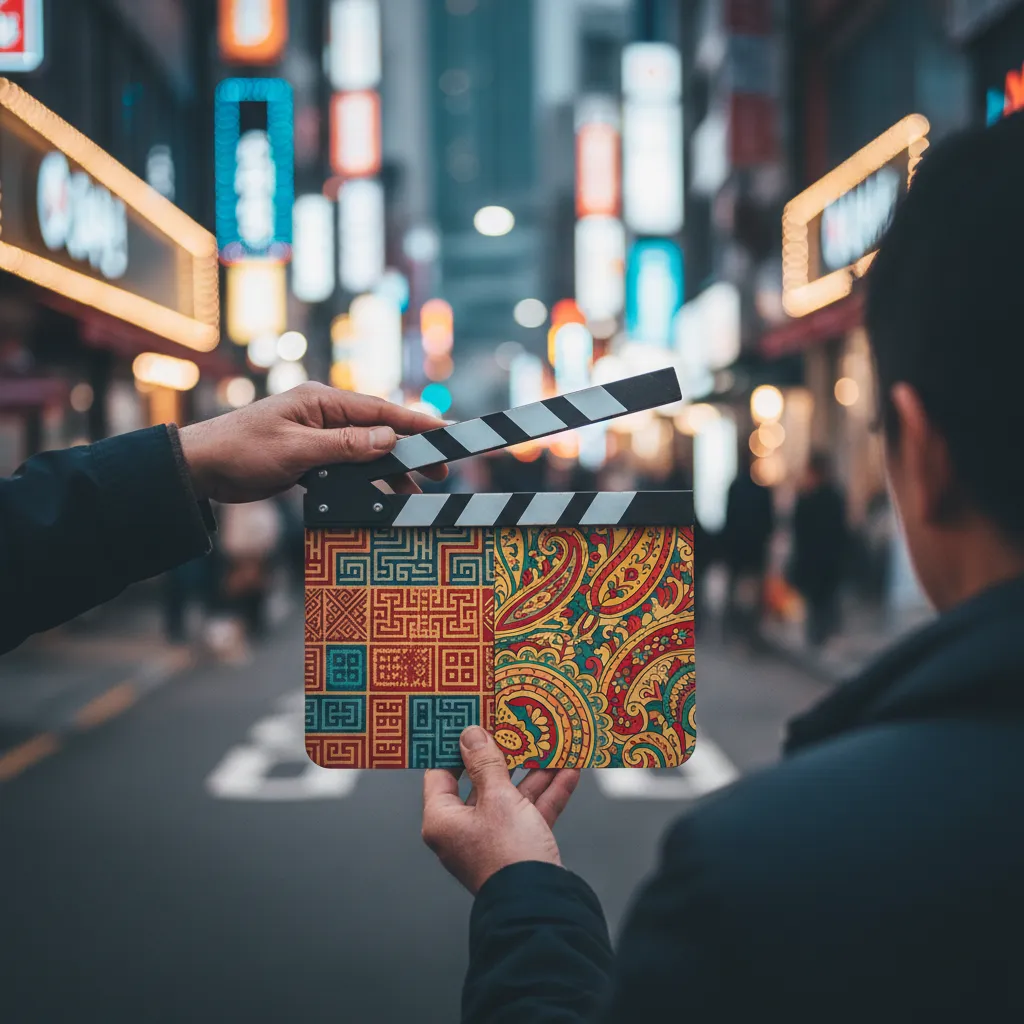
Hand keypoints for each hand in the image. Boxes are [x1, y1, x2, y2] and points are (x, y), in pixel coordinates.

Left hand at [178, 382, 447, 502]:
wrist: (200, 468)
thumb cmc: (241, 450)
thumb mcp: (296, 450)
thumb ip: (345, 445)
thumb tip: (389, 439)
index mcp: (321, 401)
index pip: (379, 410)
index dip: (415, 421)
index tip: (446, 432)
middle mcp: (323, 415)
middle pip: (379, 430)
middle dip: (411, 450)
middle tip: (441, 470)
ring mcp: (317, 436)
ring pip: (366, 452)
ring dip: (390, 470)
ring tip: (416, 491)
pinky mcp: (309, 457)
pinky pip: (348, 466)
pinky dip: (366, 480)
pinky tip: (382, 495)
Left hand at [422, 725, 580, 894]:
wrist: (541, 906)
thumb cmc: (508, 854)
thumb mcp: (498, 798)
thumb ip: (487, 763)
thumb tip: (471, 735)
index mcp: (443, 819)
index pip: (441, 773)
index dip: (456, 746)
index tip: (471, 721)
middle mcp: (464, 829)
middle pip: (482, 782)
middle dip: (507, 755)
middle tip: (516, 727)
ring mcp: (493, 839)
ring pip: (512, 795)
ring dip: (534, 771)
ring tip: (551, 743)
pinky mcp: (519, 847)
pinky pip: (531, 812)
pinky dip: (549, 793)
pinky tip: (569, 771)